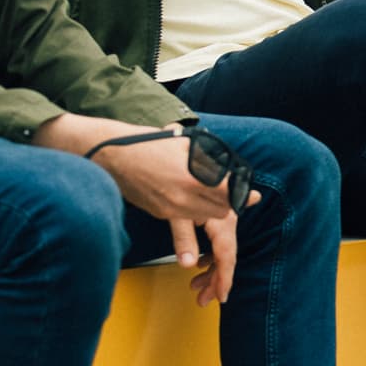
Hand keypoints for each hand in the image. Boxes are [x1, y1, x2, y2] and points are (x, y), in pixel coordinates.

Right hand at [34, 114, 252, 302]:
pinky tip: (195, 211)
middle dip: (229, 209)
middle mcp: (184, 197)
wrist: (113, 155)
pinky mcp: (160, 213)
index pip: (228, 193)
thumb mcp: (184, 144)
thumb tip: (227, 165)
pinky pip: (184, 222)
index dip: (243, 195)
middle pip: (220, 213)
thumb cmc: (148, 143)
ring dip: (212, 217)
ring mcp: (170, 208)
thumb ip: (207, 157)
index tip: (253, 197)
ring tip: (217, 214)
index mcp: (194, 177)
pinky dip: (194, 219)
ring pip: (203, 221)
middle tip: (235, 202)